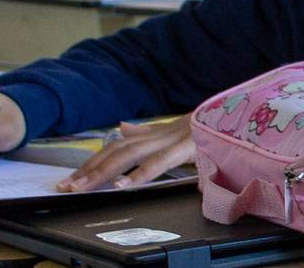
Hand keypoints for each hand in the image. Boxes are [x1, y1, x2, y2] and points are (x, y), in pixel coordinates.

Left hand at [60, 117, 194, 191]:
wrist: (236, 117)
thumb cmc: (207, 128)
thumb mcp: (172, 131)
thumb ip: (145, 132)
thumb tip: (122, 127)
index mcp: (153, 134)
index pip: (115, 146)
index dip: (92, 161)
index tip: (71, 179)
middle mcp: (156, 135)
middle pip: (115, 151)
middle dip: (89, 169)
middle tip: (67, 186)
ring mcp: (169, 140)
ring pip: (128, 155)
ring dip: (104, 172)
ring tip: (85, 187)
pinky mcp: (184, 148)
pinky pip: (158, 162)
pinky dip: (139, 174)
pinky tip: (123, 185)